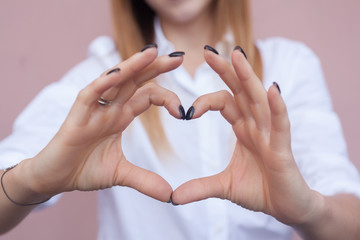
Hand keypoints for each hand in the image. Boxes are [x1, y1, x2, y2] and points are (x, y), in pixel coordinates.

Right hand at [21, 47, 183, 201]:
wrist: (55, 178)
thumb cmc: (84, 169)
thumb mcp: (121, 174)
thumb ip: (145, 181)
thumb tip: (171, 196)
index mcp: (122, 116)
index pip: (148, 96)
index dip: (167, 97)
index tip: (185, 111)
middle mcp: (110, 107)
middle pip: (136, 80)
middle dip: (156, 67)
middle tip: (180, 56)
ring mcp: (94, 109)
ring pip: (115, 80)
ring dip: (133, 66)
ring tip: (153, 52)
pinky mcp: (77, 115)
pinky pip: (90, 94)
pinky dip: (103, 84)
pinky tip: (119, 74)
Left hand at [172, 47, 322, 224]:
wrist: (286, 208)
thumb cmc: (260, 191)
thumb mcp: (224, 187)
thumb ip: (200, 187)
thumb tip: (173, 198)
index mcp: (243, 128)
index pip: (224, 102)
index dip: (205, 100)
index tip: (186, 111)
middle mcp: (257, 125)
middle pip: (240, 92)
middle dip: (226, 71)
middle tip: (207, 51)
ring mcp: (270, 134)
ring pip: (258, 100)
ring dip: (248, 77)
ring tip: (236, 55)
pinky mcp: (282, 149)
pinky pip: (280, 124)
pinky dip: (276, 107)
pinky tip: (272, 90)